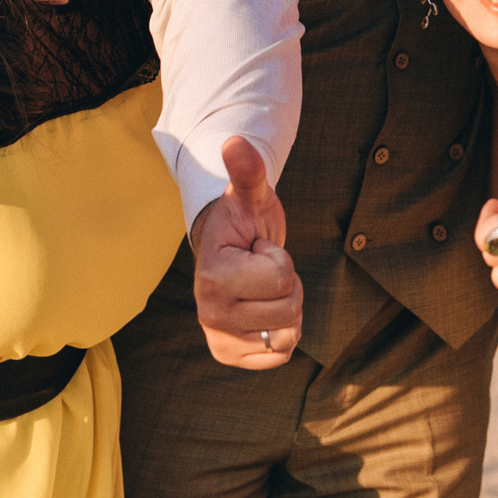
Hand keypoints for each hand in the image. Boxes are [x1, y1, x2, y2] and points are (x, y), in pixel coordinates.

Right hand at [190, 137, 302, 368]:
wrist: (227, 248)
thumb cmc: (242, 220)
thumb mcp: (250, 194)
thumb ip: (248, 171)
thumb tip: (234, 143)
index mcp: (213, 276)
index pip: (281, 278)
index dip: (279, 258)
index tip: (255, 249)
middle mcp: (209, 314)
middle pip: (289, 309)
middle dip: (287, 284)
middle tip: (260, 268)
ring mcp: (218, 338)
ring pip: (287, 334)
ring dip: (287, 309)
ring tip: (262, 288)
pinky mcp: (230, 354)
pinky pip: (280, 355)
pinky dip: (283, 334)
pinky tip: (264, 311)